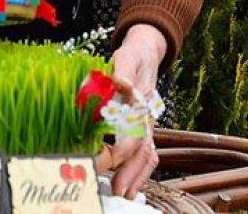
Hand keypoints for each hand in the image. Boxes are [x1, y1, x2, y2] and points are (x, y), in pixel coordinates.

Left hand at [104, 24, 165, 198]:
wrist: (147, 54)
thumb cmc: (133, 56)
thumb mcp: (127, 56)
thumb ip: (123, 67)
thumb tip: (120, 81)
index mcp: (142, 103)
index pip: (132, 134)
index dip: (117, 151)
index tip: (99, 161)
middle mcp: (147, 118)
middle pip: (142, 151)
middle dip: (129, 173)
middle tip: (115, 190)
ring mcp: (148, 125)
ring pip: (147, 156)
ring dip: (136, 177)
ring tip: (123, 194)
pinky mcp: (145, 130)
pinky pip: (147, 155)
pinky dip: (141, 172)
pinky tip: (130, 186)